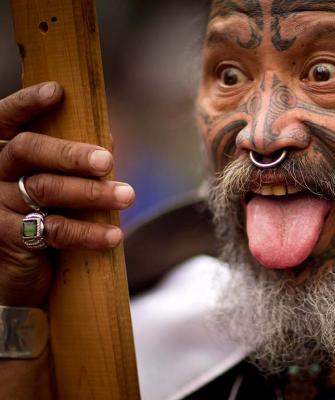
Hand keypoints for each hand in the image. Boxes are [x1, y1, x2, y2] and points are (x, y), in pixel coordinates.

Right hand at [0, 82, 134, 306]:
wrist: (15, 279)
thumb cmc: (38, 222)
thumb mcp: (50, 190)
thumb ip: (70, 165)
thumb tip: (110, 139)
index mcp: (1, 156)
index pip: (4, 122)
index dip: (25, 104)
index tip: (56, 91)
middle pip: (27, 150)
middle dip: (70, 153)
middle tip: (107, 160)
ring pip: (46, 189)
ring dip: (92, 192)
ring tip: (127, 195)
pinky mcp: (8, 238)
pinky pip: (53, 229)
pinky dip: (88, 231)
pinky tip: (113, 235)